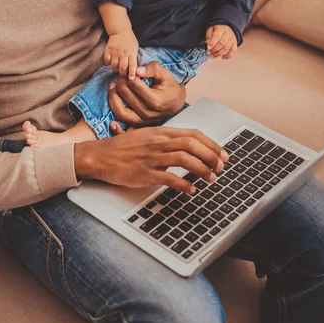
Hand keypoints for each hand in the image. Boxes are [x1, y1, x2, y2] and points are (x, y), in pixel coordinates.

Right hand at [74, 125, 228, 194]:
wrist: (100, 155)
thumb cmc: (124, 147)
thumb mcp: (148, 136)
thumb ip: (168, 140)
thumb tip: (190, 147)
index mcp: (162, 132)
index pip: (193, 134)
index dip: (211, 144)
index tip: (222, 154)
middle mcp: (159, 142)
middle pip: (193, 145)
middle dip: (211, 157)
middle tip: (221, 168)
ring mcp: (152, 157)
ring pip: (184, 159)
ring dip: (202, 169)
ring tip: (210, 178)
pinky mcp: (145, 173)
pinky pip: (169, 178)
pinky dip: (184, 184)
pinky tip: (191, 190)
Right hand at [104, 30, 138, 77]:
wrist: (120, 30)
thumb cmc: (129, 41)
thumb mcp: (135, 48)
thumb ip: (134, 58)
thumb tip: (135, 70)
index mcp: (132, 53)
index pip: (133, 65)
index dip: (132, 73)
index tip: (131, 79)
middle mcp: (123, 53)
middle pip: (123, 67)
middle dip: (122, 73)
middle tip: (122, 74)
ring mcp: (115, 51)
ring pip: (114, 65)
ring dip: (115, 69)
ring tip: (116, 69)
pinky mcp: (108, 50)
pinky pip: (106, 60)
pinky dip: (108, 64)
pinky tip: (110, 63)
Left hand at [108, 61, 185, 125]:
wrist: (175, 103)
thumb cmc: (169, 87)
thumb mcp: (165, 74)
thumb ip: (152, 69)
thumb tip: (136, 70)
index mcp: (155, 100)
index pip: (133, 84)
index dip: (128, 74)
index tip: (129, 70)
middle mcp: (148, 113)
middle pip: (125, 94)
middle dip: (120, 81)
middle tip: (121, 75)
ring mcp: (142, 121)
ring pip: (119, 110)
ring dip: (113, 95)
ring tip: (114, 86)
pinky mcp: (137, 125)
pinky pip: (121, 120)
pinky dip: (114, 111)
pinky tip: (112, 101)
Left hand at [206, 24, 236, 58]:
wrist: (228, 27)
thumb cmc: (217, 29)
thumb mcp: (211, 29)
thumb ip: (208, 35)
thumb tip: (208, 42)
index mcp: (221, 29)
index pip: (217, 36)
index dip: (212, 43)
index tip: (208, 47)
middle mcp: (228, 34)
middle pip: (221, 43)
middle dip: (214, 49)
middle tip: (208, 52)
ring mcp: (232, 39)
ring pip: (226, 48)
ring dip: (218, 54)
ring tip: (212, 56)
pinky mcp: (235, 44)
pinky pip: (233, 51)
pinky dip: (228, 56)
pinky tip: (223, 57)